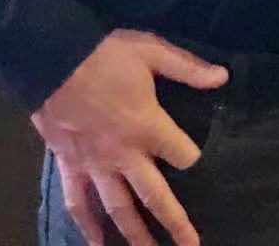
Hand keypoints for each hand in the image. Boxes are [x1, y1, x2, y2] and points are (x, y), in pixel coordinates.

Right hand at [31, 29, 227, 245]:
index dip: (192, 158)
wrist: (55, 60)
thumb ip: (188, 68)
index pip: (182, 154)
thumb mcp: (152, 51)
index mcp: (148, 126)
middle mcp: (124, 154)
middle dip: (174, 222)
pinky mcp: (71, 167)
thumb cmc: (106, 55)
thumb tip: (223, 77)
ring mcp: (96, 165)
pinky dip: (87, 226)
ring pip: (118, 209)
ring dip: (135, 234)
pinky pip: (78, 204)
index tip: (197, 161)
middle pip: (154, 196)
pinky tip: (96, 243)